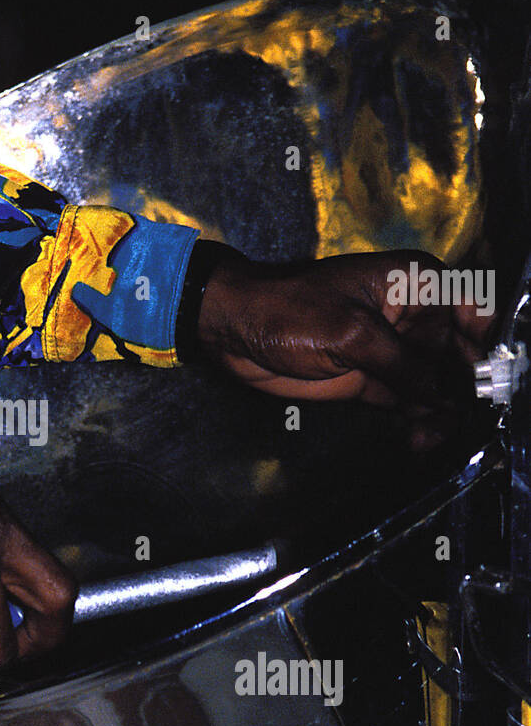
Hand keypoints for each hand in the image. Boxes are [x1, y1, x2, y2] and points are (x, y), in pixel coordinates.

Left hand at [196, 248, 494, 447]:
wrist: (234, 331)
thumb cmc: (287, 310)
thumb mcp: (352, 333)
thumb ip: (404, 366)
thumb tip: (444, 398)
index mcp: (417, 285)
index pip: (476, 309)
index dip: (489, 344)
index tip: (491, 380)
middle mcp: (414, 317)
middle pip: (460, 356)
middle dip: (467, 389)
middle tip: (467, 419)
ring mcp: (394, 352)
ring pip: (436, 386)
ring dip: (443, 413)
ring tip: (436, 436)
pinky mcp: (373, 381)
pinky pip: (409, 404)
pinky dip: (419, 421)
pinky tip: (423, 440)